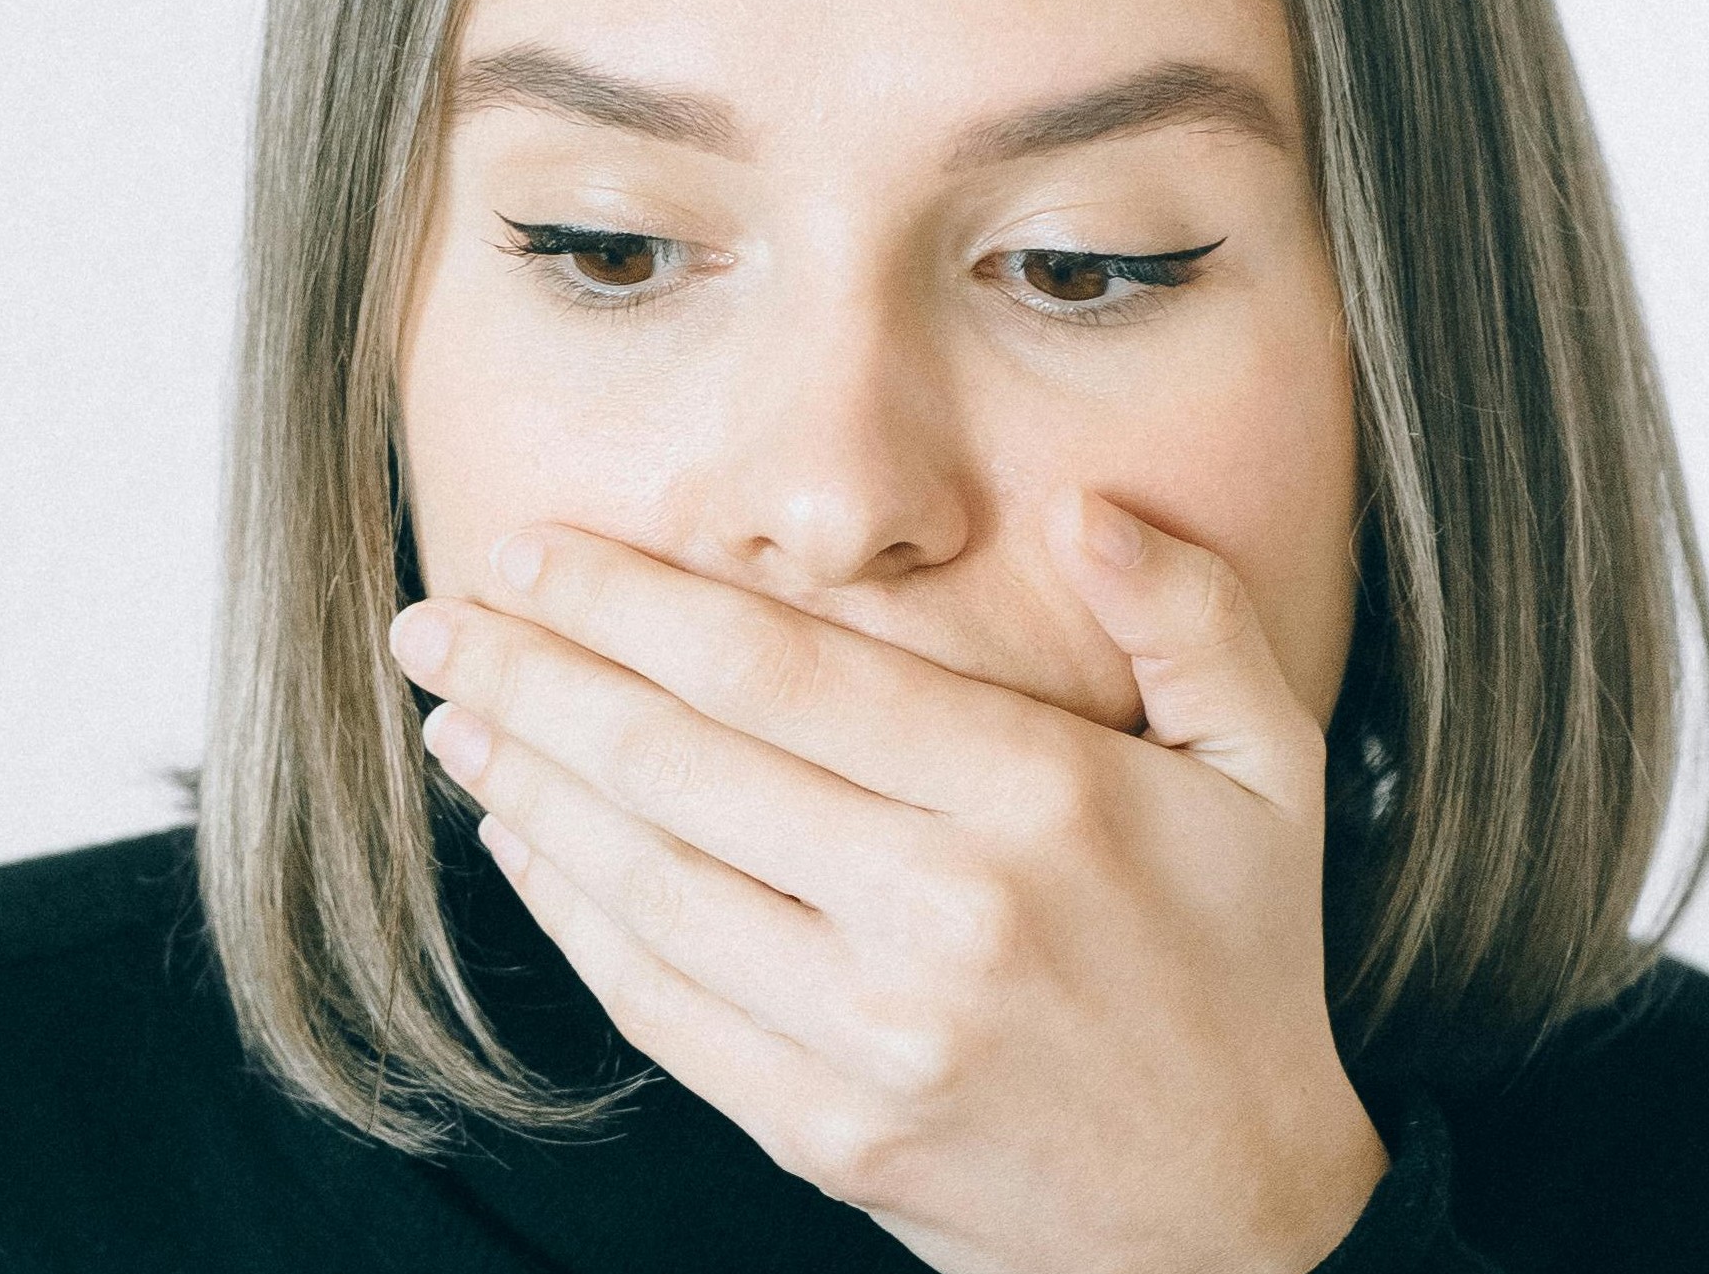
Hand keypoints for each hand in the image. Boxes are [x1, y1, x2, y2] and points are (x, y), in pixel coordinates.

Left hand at [386, 490, 1387, 1273]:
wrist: (1232, 1223)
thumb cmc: (1238, 967)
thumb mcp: (1270, 769)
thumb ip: (1191, 617)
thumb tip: (1089, 506)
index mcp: (1042, 801)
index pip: (785, 669)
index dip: (634, 602)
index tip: (535, 550)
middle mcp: (944, 914)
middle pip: (684, 762)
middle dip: (537, 675)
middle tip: (437, 618)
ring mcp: (874, 1036)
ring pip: (647, 881)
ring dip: (529, 784)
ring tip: (455, 713)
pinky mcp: (823, 1128)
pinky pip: (657, 1002)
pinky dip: (570, 913)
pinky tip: (526, 840)